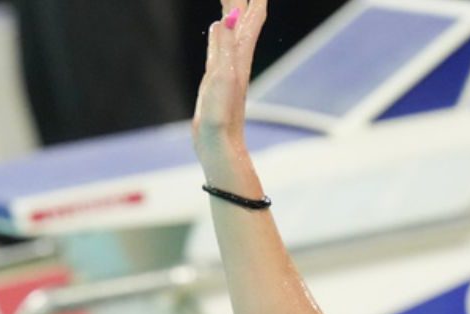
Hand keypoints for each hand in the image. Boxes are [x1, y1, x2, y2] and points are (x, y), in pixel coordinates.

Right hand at [192, 0, 266, 164]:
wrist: (220, 145)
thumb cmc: (221, 116)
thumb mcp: (221, 77)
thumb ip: (223, 47)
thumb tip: (226, 17)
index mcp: (240, 54)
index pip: (252, 15)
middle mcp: (238, 57)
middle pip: (245, 17)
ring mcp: (228, 66)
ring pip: (235, 28)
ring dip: (235, 8)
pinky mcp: (217, 76)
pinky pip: (222, 43)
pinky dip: (223, 29)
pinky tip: (221, 26)